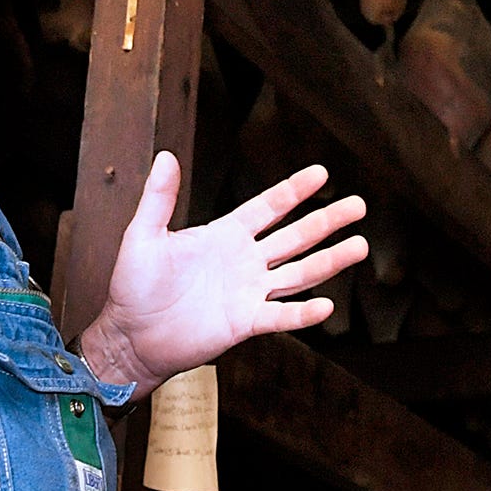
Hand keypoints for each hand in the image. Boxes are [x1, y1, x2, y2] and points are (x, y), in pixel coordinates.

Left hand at [78, 154, 368, 396]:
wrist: (129, 336)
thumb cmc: (133, 287)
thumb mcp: (143, 235)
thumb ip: (159, 198)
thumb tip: (166, 155)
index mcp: (225, 235)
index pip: (268, 207)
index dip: (295, 190)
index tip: (322, 173)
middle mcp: (244, 261)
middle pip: (295, 236)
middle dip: (327, 220)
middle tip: (359, 205)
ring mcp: (248, 293)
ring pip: (299, 273)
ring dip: (330, 261)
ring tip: (360, 246)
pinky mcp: (244, 323)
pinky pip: (279, 316)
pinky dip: (303, 313)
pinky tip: (327, 306)